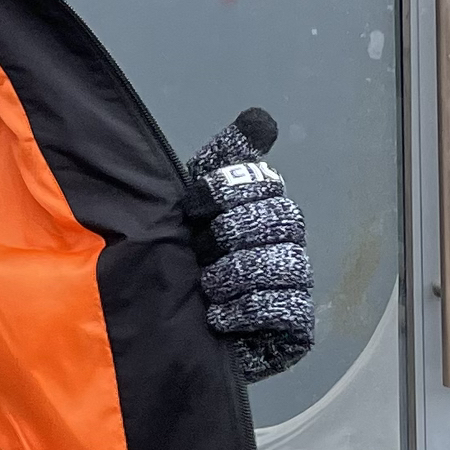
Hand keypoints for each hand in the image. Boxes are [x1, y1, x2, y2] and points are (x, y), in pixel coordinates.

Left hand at [184, 108, 314, 383]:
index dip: (232, 189)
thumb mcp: (187, 209)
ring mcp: (293, 287)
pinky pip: (290, 308)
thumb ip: (223, 162)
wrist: (156, 328)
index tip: (196, 203)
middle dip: (236, 230)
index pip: (269, 184)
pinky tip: (218, 315)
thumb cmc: (175, 263)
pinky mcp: (293, 331)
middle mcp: (284, 245)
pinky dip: (249, 309)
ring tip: (206, 286)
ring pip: (289, 263)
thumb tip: (260, 118)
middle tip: (203, 247)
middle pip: (286, 218)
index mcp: (262, 211)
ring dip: (239, 272)